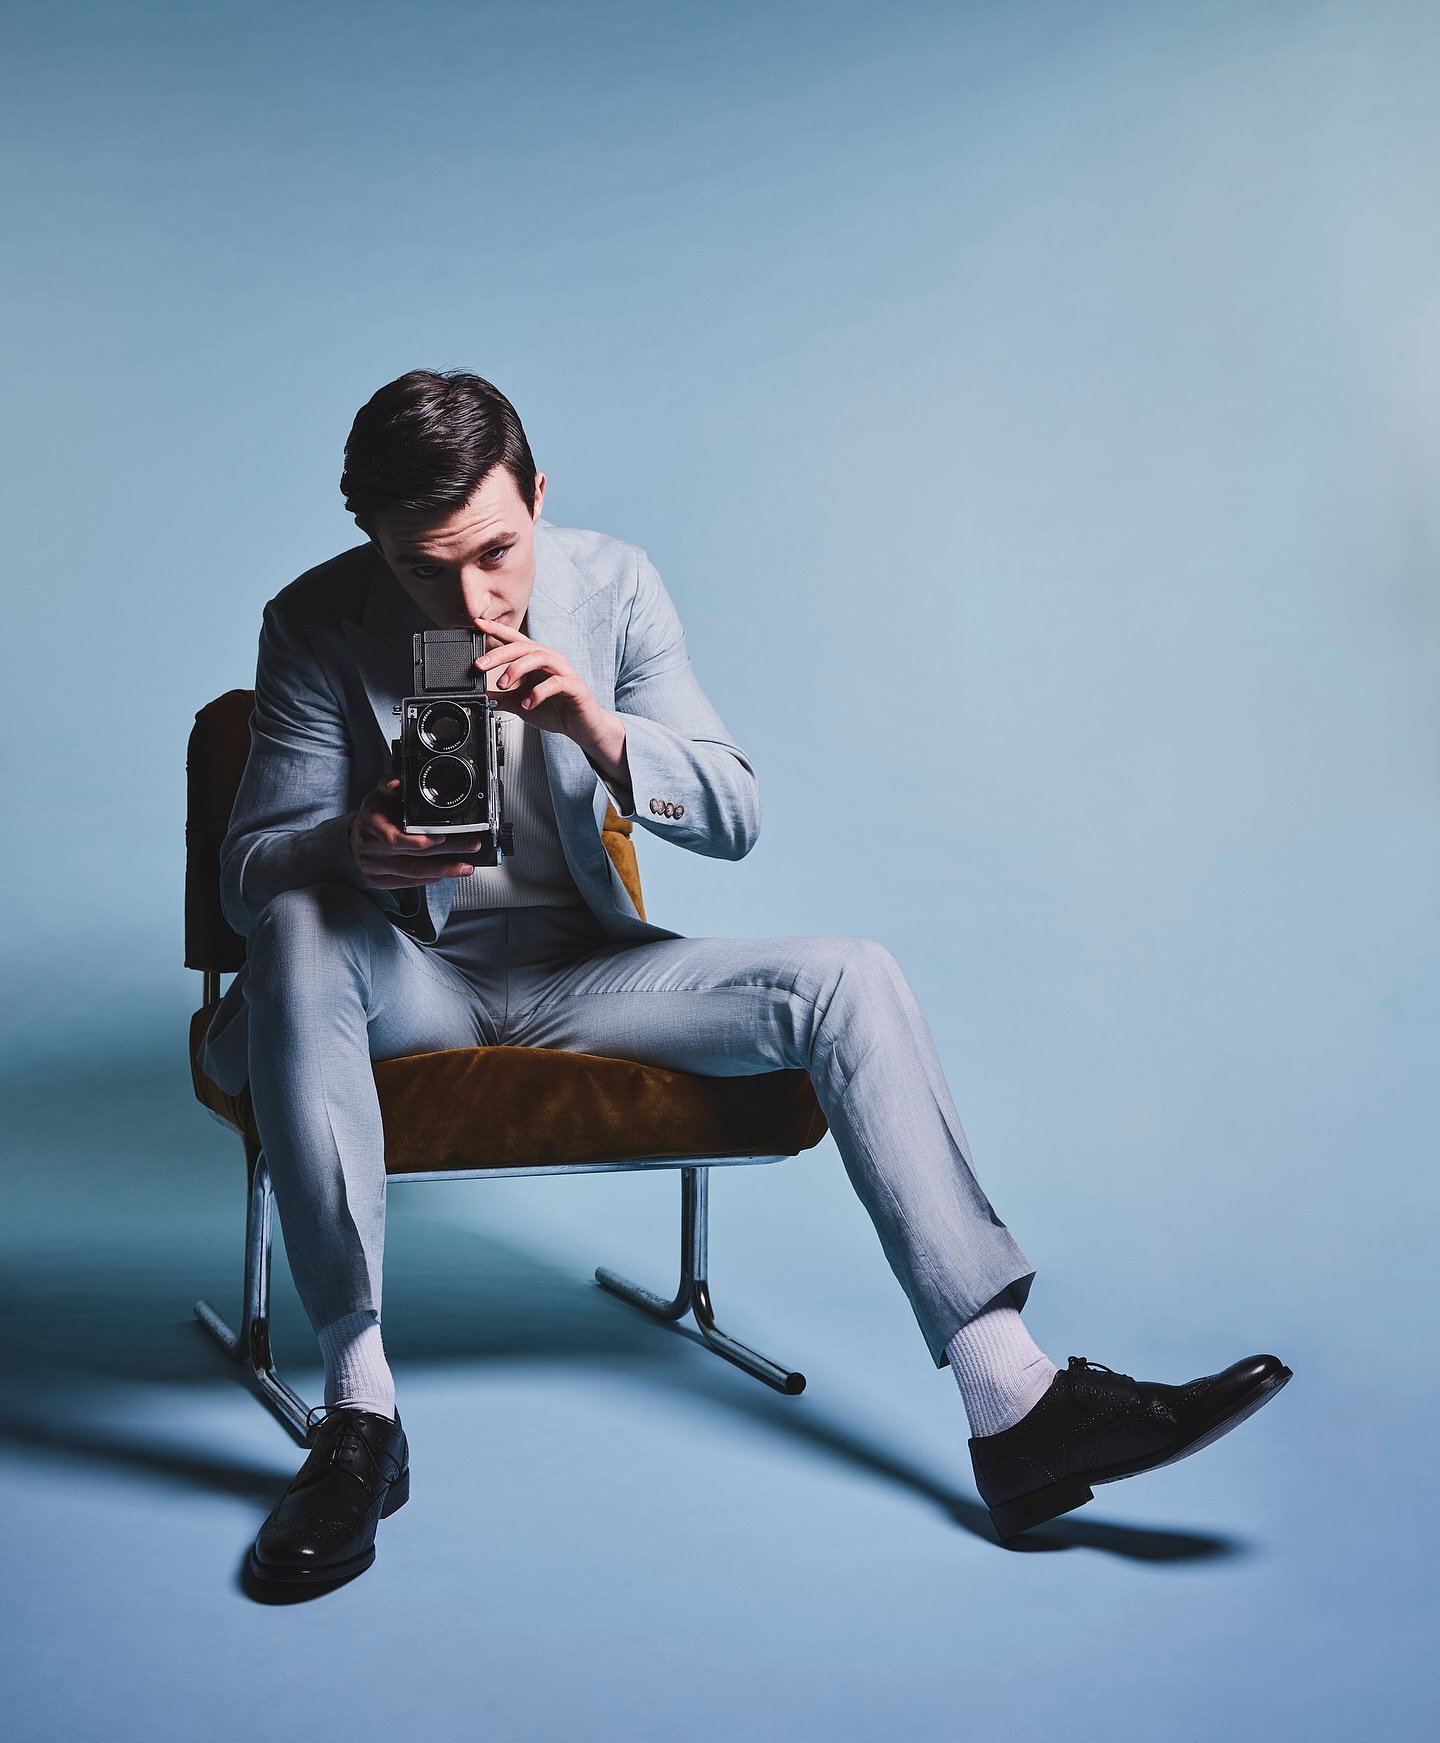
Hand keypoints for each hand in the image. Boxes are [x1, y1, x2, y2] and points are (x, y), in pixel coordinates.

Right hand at [347, 778, 484, 889]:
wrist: (356, 836)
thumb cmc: (374, 814)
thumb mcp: (379, 794)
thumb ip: (389, 784)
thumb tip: (396, 781)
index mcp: (371, 823)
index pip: (394, 837)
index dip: (419, 840)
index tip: (442, 837)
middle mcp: (370, 847)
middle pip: (413, 854)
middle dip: (447, 851)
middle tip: (471, 845)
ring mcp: (372, 867)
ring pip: (413, 872)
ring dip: (444, 870)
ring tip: (465, 866)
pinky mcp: (377, 881)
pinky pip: (408, 883)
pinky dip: (429, 879)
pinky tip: (445, 874)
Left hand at [473, 618, 625, 781]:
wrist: (583, 728)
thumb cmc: (556, 710)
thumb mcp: (521, 703)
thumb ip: (503, 696)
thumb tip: (481, 693)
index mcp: (537, 660)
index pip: (515, 640)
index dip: (496, 630)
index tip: (477, 624)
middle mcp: (551, 660)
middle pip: (523, 646)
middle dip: (499, 653)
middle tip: (479, 665)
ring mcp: (564, 671)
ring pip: (539, 657)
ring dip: (517, 669)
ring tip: (504, 685)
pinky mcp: (575, 687)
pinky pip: (556, 682)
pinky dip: (539, 692)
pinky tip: (528, 703)